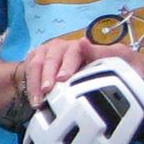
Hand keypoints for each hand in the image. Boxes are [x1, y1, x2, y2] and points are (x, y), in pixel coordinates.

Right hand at [20, 34, 143, 104]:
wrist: (85, 79)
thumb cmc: (104, 73)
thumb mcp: (115, 62)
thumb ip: (104, 53)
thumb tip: (83, 42)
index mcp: (82, 47)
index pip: (74, 51)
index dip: (68, 64)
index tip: (63, 79)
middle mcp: (63, 48)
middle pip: (52, 58)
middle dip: (48, 75)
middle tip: (47, 91)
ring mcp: (47, 53)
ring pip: (38, 64)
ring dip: (36, 83)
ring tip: (38, 101)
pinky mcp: (35, 61)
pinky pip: (28, 70)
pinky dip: (29, 85)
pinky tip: (33, 100)